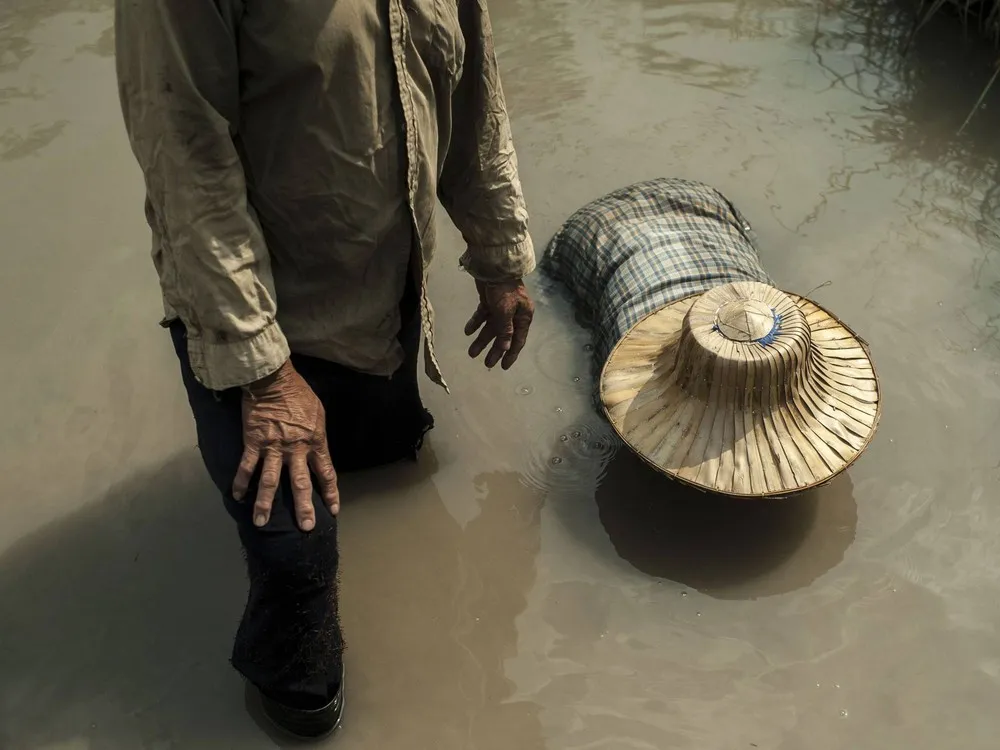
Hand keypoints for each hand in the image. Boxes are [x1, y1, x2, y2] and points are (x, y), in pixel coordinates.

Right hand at [232, 360, 339, 530]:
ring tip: (261, 522)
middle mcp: (297, 449)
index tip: (333, 509)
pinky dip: (241, 482)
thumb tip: (317, 450)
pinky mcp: (254, 443)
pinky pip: (247, 467)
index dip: (330, 493)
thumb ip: (317, 436)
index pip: (327, 473)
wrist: (274, 380)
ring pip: (270, 482)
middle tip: (305, 527)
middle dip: (304, 507)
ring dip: (265, 504)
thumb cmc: (299, 394)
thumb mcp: (318, 414)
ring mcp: (274, 448)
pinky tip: (237, 497)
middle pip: (301, 484)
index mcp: (316, 442)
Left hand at [465, 279, 534, 369]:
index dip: (510, 354)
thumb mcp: (505, 311)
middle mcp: (514, 314)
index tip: (503, 367)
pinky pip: (483, 316)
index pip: (517, 340)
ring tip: (472, 352)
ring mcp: (501, 308)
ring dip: (482, 339)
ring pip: (491, 328)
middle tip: (485, 363)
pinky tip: (467, 332)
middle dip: (494, 350)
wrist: (494, 266)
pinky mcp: (490, 301)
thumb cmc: (504, 289)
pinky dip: (476, 323)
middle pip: (503, 336)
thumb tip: (505, 348)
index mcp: (523, 317)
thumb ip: (505, 330)